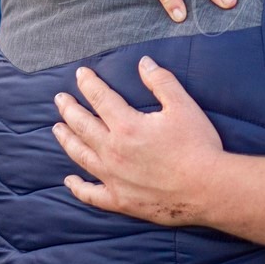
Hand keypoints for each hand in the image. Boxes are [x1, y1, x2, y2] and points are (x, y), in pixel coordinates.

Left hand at [53, 56, 223, 225]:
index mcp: (127, 125)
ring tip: (57, 129)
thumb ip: (160, 81)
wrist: (208, 188)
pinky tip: (69, 180)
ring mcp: (113, 178)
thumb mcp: (183, 105)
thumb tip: (144, 63)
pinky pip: (91, 194)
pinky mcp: (120, 200)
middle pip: (82, 126)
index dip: (89, 83)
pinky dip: (77, 187)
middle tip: (60, 99)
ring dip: (66, 140)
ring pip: (81, 156)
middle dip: (69, 109)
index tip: (81, 74)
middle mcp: (113, 151)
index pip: (100, 98)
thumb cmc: (198, 145)